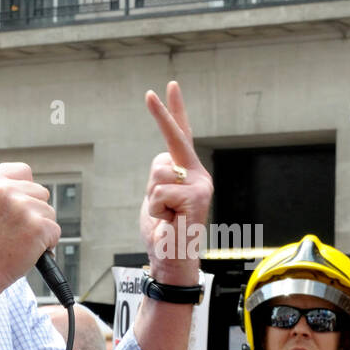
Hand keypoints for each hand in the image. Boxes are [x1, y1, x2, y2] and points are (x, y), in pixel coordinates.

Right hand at [0, 161, 58, 297]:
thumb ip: (0, 191)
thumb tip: (27, 187)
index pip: (23, 170)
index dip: (25, 188)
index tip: (20, 202)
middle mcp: (6, 190)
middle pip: (40, 192)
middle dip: (33, 211)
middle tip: (14, 230)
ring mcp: (23, 207)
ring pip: (49, 212)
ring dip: (40, 228)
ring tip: (17, 242)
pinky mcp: (39, 227)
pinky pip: (55, 230)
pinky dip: (47, 243)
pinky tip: (27, 250)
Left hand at [141, 82, 211, 285]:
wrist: (173, 263)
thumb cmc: (164, 234)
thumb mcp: (156, 199)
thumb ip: (160, 178)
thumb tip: (162, 161)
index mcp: (188, 174)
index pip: (181, 136)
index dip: (174, 111)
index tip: (169, 87)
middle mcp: (199, 175)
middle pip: (175, 138)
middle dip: (162, 114)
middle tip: (150, 92)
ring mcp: (200, 185)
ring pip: (157, 172)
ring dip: (151, 197)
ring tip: (165, 216)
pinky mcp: (196, 197)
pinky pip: (158, 193)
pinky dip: (155, 210)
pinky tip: (169, 222)